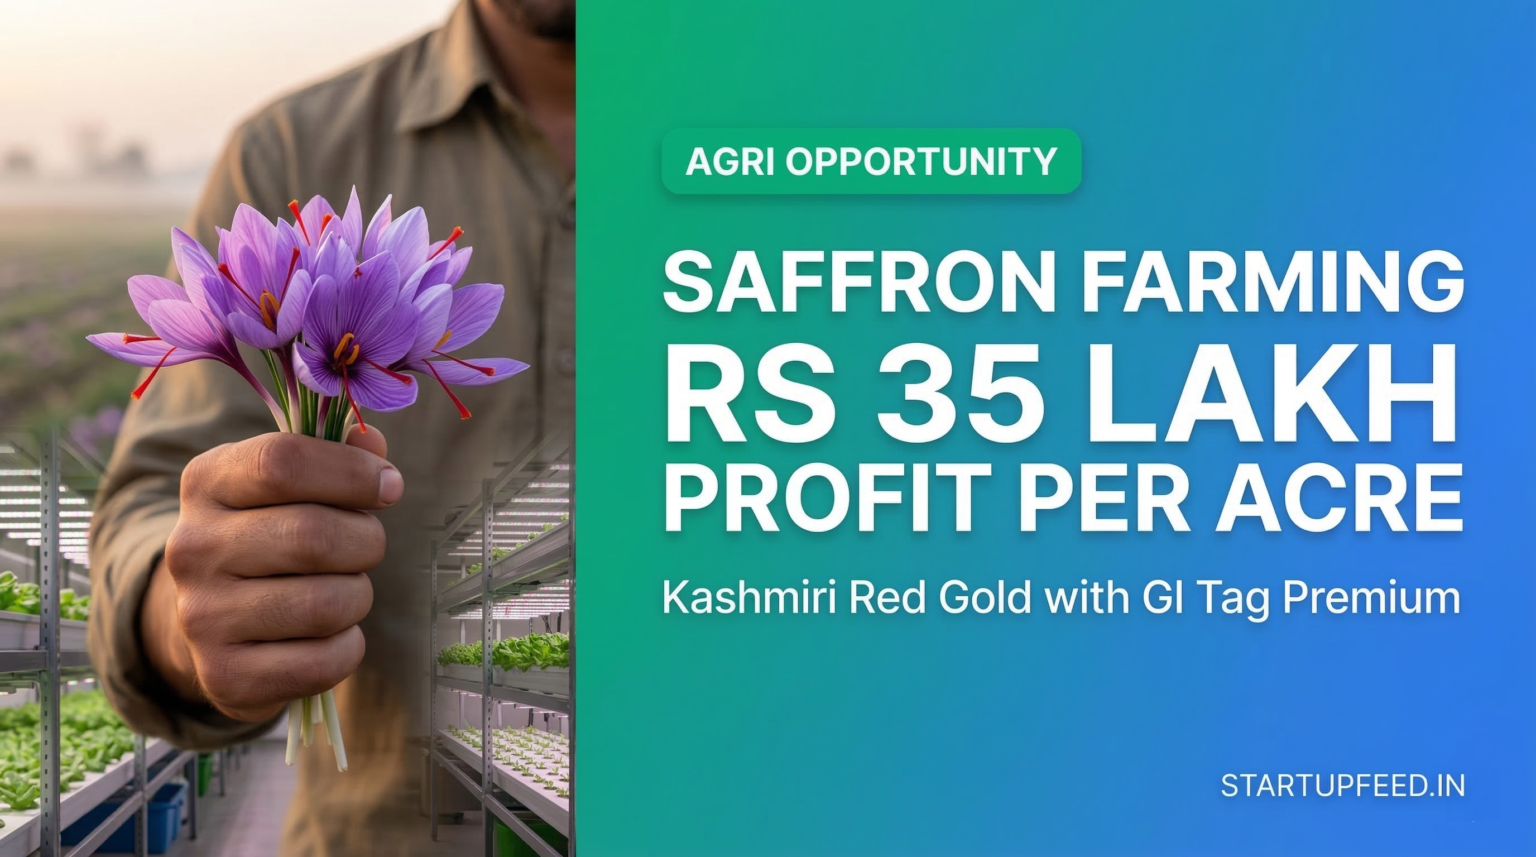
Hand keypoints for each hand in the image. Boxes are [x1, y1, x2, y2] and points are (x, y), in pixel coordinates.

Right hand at [142, 426, 401, 720]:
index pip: (282, 461)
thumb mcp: (292, 483)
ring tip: (341, 590)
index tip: (388, 486)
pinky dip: (347, 648)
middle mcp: (192, 547)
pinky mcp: (223, 677)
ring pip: (327, 604)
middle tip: (364, 548)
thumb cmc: (273, 534)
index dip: (352, 472)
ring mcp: (201, 616)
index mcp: (206, 482)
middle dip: (365, 542)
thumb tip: (373, 443)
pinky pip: (325, 661)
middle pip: (315, 537)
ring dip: (357, 596)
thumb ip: (337, 455)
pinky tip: (330, 635)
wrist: (214, 621)